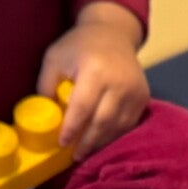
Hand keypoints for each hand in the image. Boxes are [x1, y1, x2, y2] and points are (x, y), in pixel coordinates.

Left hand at [40, 4, 148, 159]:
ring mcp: (134, 90)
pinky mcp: (143, 97)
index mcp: (95, 70)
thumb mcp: (54, 58)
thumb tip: (44, 116)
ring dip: (101, 142)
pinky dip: (114, 135)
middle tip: (74, 156)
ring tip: (86, 151)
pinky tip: (101, 140)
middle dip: (87, 142)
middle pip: (103, 121)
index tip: (62, 143)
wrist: (113, 32)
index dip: (72, 128)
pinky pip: (128, 123)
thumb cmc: (79, 46)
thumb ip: (46, 86)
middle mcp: (119, 81)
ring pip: (117, 126)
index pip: (83, 107)